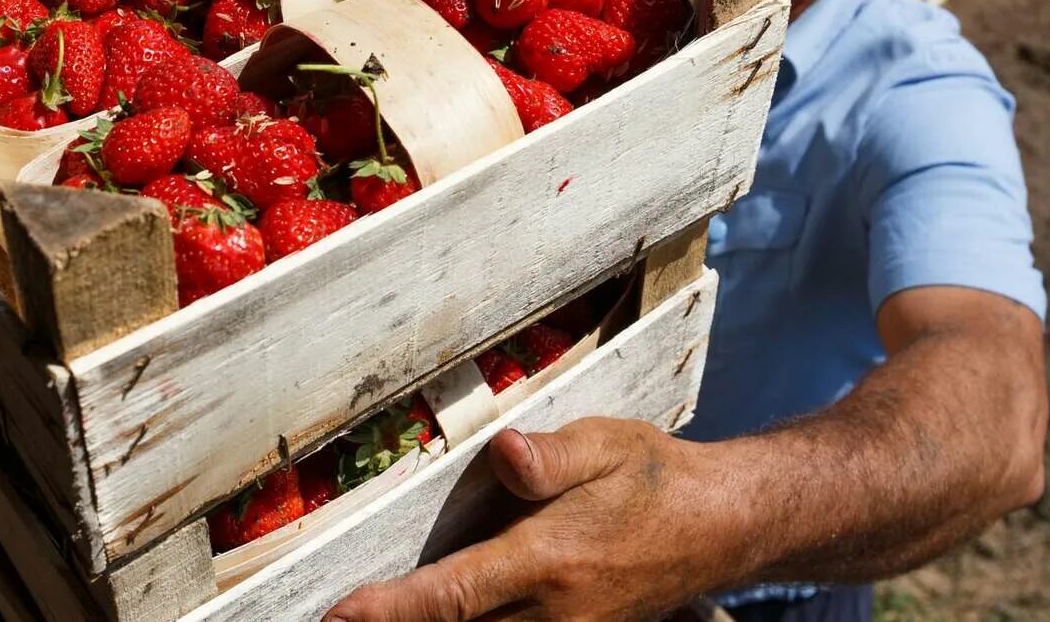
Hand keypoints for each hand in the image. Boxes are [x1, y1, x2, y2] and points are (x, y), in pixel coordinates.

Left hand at [324, 417, 745, 621]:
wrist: (716, 527)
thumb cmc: (652, 478)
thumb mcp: (606, 445)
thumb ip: (550, 456)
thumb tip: (503, 451)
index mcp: (548, 560)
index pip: (452, 595)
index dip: (389, 612)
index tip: (337, 616)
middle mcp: (551, 613)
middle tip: (333, 619)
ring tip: (369, 617)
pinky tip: (434, 615)